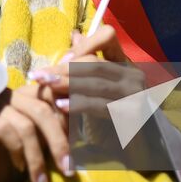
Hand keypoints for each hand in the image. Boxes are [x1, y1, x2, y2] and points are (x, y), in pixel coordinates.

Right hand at [0, 83, 70, 181]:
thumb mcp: (26, 127)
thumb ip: (46, 128)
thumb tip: (76, 143)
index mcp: (27, 92)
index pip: (53, 96)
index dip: (68, 116)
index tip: (79, 142)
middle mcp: (13, 95)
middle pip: (43, 112)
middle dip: (60, 142)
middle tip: (69, 170)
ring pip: (26, 127)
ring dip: (37, 159)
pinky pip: (5, 132)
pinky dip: (16, 152)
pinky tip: (19, 169)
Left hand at [31, 27, 145, 115]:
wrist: (140, 145)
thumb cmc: (116, 114)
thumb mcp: (101, 86)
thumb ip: (88, 64)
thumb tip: (74, 36)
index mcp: (126, 62)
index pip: (108, 36)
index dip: (83, 43)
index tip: (61, 58)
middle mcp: (134, 75)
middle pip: (95, 63)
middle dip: (64, 68)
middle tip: (39, 75)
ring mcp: (135, 94)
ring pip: (96, 84)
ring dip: (67, 84)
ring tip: (46, 86)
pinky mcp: (132, 114)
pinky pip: (100, 105)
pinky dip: (78, 104)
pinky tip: (61, 106)